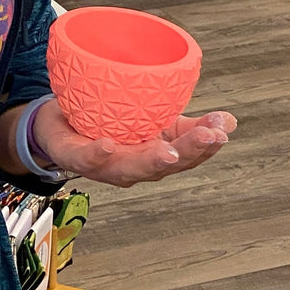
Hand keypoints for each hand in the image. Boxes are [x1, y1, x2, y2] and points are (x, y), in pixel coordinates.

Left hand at [34, 100, 234, 187]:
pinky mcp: (75, 158)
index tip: (224, 129)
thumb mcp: (152, 121)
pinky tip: (108, 145)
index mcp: (153, 158)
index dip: (207, 145)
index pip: (187, 157)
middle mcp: (132, 168)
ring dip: (150, 161)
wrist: (59, 126)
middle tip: (207, 138)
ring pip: (129, 169)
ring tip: (168, 151)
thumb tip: (229, 120)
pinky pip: (86, 159)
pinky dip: (97, 154)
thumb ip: (187, 123)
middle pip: (163, 166)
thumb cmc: (110, 127)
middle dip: (187, 153)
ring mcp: (104, 167)